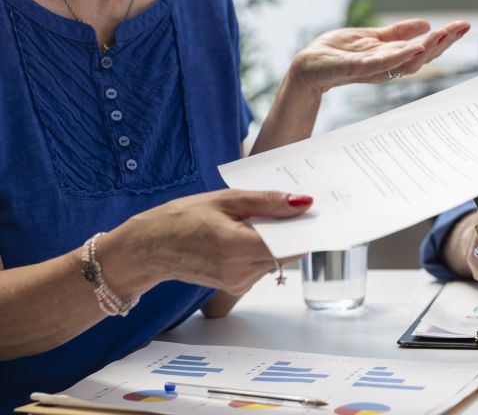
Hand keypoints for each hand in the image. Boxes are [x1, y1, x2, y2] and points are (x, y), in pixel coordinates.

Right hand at [114, 189, 312, 295]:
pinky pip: (263, 264)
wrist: (150, 247)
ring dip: (279, 238)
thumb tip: (304, 202)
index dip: (308, 226)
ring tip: (265, 213)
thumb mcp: (228, 199)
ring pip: (276, 259)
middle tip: (298, 203)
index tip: (322, 210)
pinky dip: (265, 247)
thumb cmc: (183, 217)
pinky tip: (252, 229)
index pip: (290, 243)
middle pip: (287, 251)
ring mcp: (238, 282)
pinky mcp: (236, 285)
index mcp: (237, 247)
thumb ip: (268, 202)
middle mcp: (240, 272)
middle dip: (295, 229)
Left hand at [290, 18, 469, 93]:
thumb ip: (398, 34)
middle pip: (420, 57)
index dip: (444, 40)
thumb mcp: (373, 38)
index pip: (423, 50)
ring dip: (425, 50)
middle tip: (461, 29)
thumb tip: (426, 24)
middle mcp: (386, 67)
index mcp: (391, 58)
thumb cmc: (336, 53)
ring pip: (404, 61)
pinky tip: (413, 49)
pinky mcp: (353, 67)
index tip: (463, 26)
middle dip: (442, 43)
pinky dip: (398, 58)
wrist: (307, 67)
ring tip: (443, 36)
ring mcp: (371, 69)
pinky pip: (379, 64)